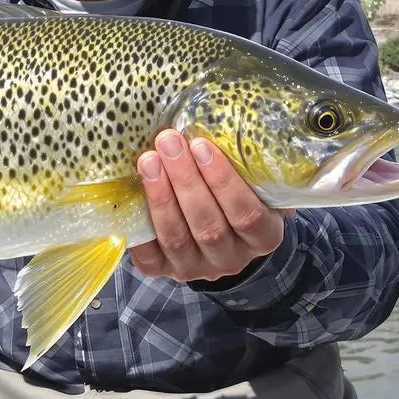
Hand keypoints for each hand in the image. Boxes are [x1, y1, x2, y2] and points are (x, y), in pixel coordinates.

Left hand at [128, 129, 290, 282]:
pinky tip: (134, 194)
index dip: (223, 181)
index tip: (201, 145)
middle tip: (169, 143)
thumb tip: (230, 127)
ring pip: (177, 237)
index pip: (247, 215)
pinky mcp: (163, 271)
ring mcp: (196, 269)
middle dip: (185, 181)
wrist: (217, 233)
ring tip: (149, 160)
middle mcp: (231, 259)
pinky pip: (149, 255)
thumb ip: (250, 168)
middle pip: (208, 226)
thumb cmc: (236, 196)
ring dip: (161, 196)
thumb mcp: (254, 184)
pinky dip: (140, 225)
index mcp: (264, 238)